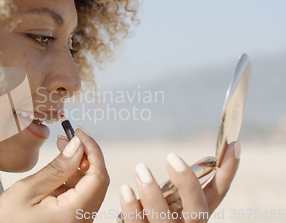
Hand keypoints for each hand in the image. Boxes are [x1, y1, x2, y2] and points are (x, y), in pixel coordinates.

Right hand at [0, 127, 109, 222]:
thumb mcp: (27, 191)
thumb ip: (56, 168)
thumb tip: (77, 145)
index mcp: (75, 214)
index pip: (98, 176)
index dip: (92, 149)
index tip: (78, 132)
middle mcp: (82, 221)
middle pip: (97, 182)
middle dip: (85, 155)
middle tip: (65, 138)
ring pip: (89, 189)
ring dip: (77, 167)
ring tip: (59, 150)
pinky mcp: (71, 222)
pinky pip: (79, 198)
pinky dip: (71, 180)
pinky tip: (56, 171)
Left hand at [119, 141, 239, 222]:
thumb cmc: (152, 218)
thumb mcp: (168, 204)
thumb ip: (173, 189)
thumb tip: (176, 160)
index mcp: (195, 217)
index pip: (217, 194)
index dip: (228, 172)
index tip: (233, 145)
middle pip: (197, 211)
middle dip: (188, 184)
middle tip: (171, 156)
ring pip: (163, 218)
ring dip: (152, 193)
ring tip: (140, 168)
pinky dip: (131, 208)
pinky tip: (126, 190)